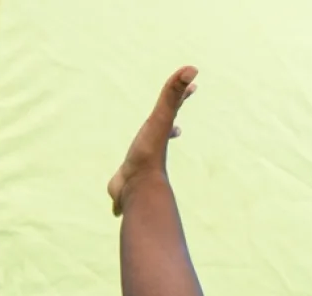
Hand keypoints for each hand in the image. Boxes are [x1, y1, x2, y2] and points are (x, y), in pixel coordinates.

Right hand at [108, 66, 197, 216]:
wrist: (139, 191)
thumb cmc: (149, 154)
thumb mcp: (163, 118)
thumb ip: (174, 93)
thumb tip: (194, 69)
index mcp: (157, 140)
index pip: (170, 116)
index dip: (177, 105)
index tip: (186, 100)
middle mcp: (148, 157)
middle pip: (156, 143)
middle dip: (163, 134)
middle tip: (173, 130)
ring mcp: (135, 175)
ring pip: (135, 172)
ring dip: (136, 172)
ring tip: (136, 176)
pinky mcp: (122, 190)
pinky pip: (118, 196)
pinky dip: (117, 202)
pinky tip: (117, 209)